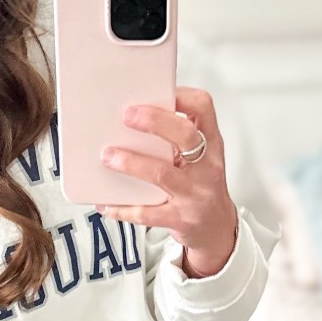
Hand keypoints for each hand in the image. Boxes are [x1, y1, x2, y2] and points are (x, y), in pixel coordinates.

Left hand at [98, 85, 238, 278]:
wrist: (216, 229)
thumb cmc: (202, 187)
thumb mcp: (201, 158)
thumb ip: (177, 138)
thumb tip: (135, 116)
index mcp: (211, 145)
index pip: (204, 109)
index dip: (183, 96)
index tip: (161, 91)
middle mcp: (206, 167)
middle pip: (186, 136)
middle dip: (155, 121)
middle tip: (127, 115)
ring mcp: (194, 195)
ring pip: (162, 174)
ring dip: (131, 163)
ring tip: (108, 155)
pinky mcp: (180, 220)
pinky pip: (147, 213)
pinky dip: (122, 208)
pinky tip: (106, 202)